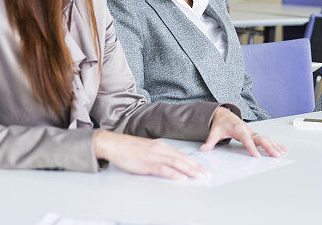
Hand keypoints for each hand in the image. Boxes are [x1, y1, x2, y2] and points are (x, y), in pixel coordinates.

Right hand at [93, 130, 207, 180]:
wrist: (114, 144)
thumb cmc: (128, 149)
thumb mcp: (147, 150)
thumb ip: (158, 156)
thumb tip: (168, 164)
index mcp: (161, 146)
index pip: (182, 155)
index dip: (194, 163)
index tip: (203, 169)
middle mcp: (160, 149)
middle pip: (183, 159)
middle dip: (196, 168)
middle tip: (207, 175)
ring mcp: (154, 156)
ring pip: (176, 163)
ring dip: (190, 171)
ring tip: (200, 177)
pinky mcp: (147, 163)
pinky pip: (163, 169)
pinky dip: (174, 174)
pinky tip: (182, 178)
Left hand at [199, 106, 286, 157]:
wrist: (224, 115)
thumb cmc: (221, 124)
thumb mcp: (214, 132)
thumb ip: (210, 141)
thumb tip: (203, 149)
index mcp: (238, 129)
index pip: (246, 139)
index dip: (251, 147)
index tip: (257, 156)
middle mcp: (248, 130)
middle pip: (260, 138)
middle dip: (268, 147)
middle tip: (275, 156)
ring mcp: (253, 132)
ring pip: (266, 139)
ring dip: (274, 146)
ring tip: (282, 154)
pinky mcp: (255, 134)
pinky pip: (267, 139)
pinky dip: (275, 144)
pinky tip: (283, 149)